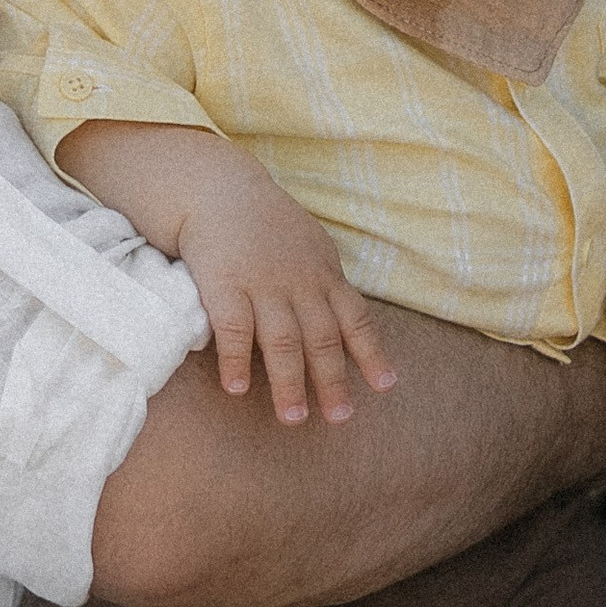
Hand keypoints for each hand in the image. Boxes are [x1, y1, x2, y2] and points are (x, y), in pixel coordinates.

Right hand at [175, 170, 393, 427]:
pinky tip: (237, 388)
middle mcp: (299, 283)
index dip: (370, 353)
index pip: (355, 318)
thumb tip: (347, 321)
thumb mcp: (310, 246)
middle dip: (332, 379)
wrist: (220, 189)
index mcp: (323, 275)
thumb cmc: (267, 224)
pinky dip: (235, 359)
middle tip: (339, 417)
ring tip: (293, 417)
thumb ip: (326, 282)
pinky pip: (232, 328)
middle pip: (321, 337)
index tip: (385, 386)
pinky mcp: (223, 285)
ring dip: (288, 381)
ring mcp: (261, 285)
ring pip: (281, 340)